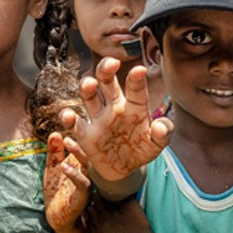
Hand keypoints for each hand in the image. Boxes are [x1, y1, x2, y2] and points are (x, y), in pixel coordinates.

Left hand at [43, 133, 91, 232]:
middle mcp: (88, 170)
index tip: (71, 118)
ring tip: (69, 142)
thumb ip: (54, 152)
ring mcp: (87, 181)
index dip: (80, 131)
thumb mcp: (53, 167)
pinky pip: (82, 182)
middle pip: (89, 150)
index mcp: (82, 161)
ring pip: (88, 164)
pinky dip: (74, 173)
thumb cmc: (57, 191)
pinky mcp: (83, 195)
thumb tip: (55, 132)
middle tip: (74, 124)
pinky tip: (64, 165)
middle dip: (82, 137)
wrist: (57, 217)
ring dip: (79, 153)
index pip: (84, 143)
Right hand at [57, 57, 171, 198]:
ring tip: (90, 83)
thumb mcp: (156, 144)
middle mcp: (114, 107)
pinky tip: (68, 115)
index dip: (136, 79)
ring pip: (89, 96)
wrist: (122, 168)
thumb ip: (164, 134)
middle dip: (106, 69)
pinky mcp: (85, 134)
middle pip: (107, 82)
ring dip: (87, 87)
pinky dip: (68, 118)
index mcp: (134, 106)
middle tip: (111, 63)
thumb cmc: (141, 149)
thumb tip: (161, 126)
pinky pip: (75, 123)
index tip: (140, 70)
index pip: (135, 89)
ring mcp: (98, 119)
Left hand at [86, 194, 151, 232]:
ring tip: (97, 214)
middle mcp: (98, 224)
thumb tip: (119, 190)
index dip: (99, 194)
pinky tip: (97, 229)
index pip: (97, 199)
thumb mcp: (133, 207)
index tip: (102, 191)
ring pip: (89, 223)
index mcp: (106, 212)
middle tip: (98, 202)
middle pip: (91, 210)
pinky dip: (92, 231)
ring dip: (91, 217)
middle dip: (93, 205)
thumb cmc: (139, 228)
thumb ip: (124, 196)